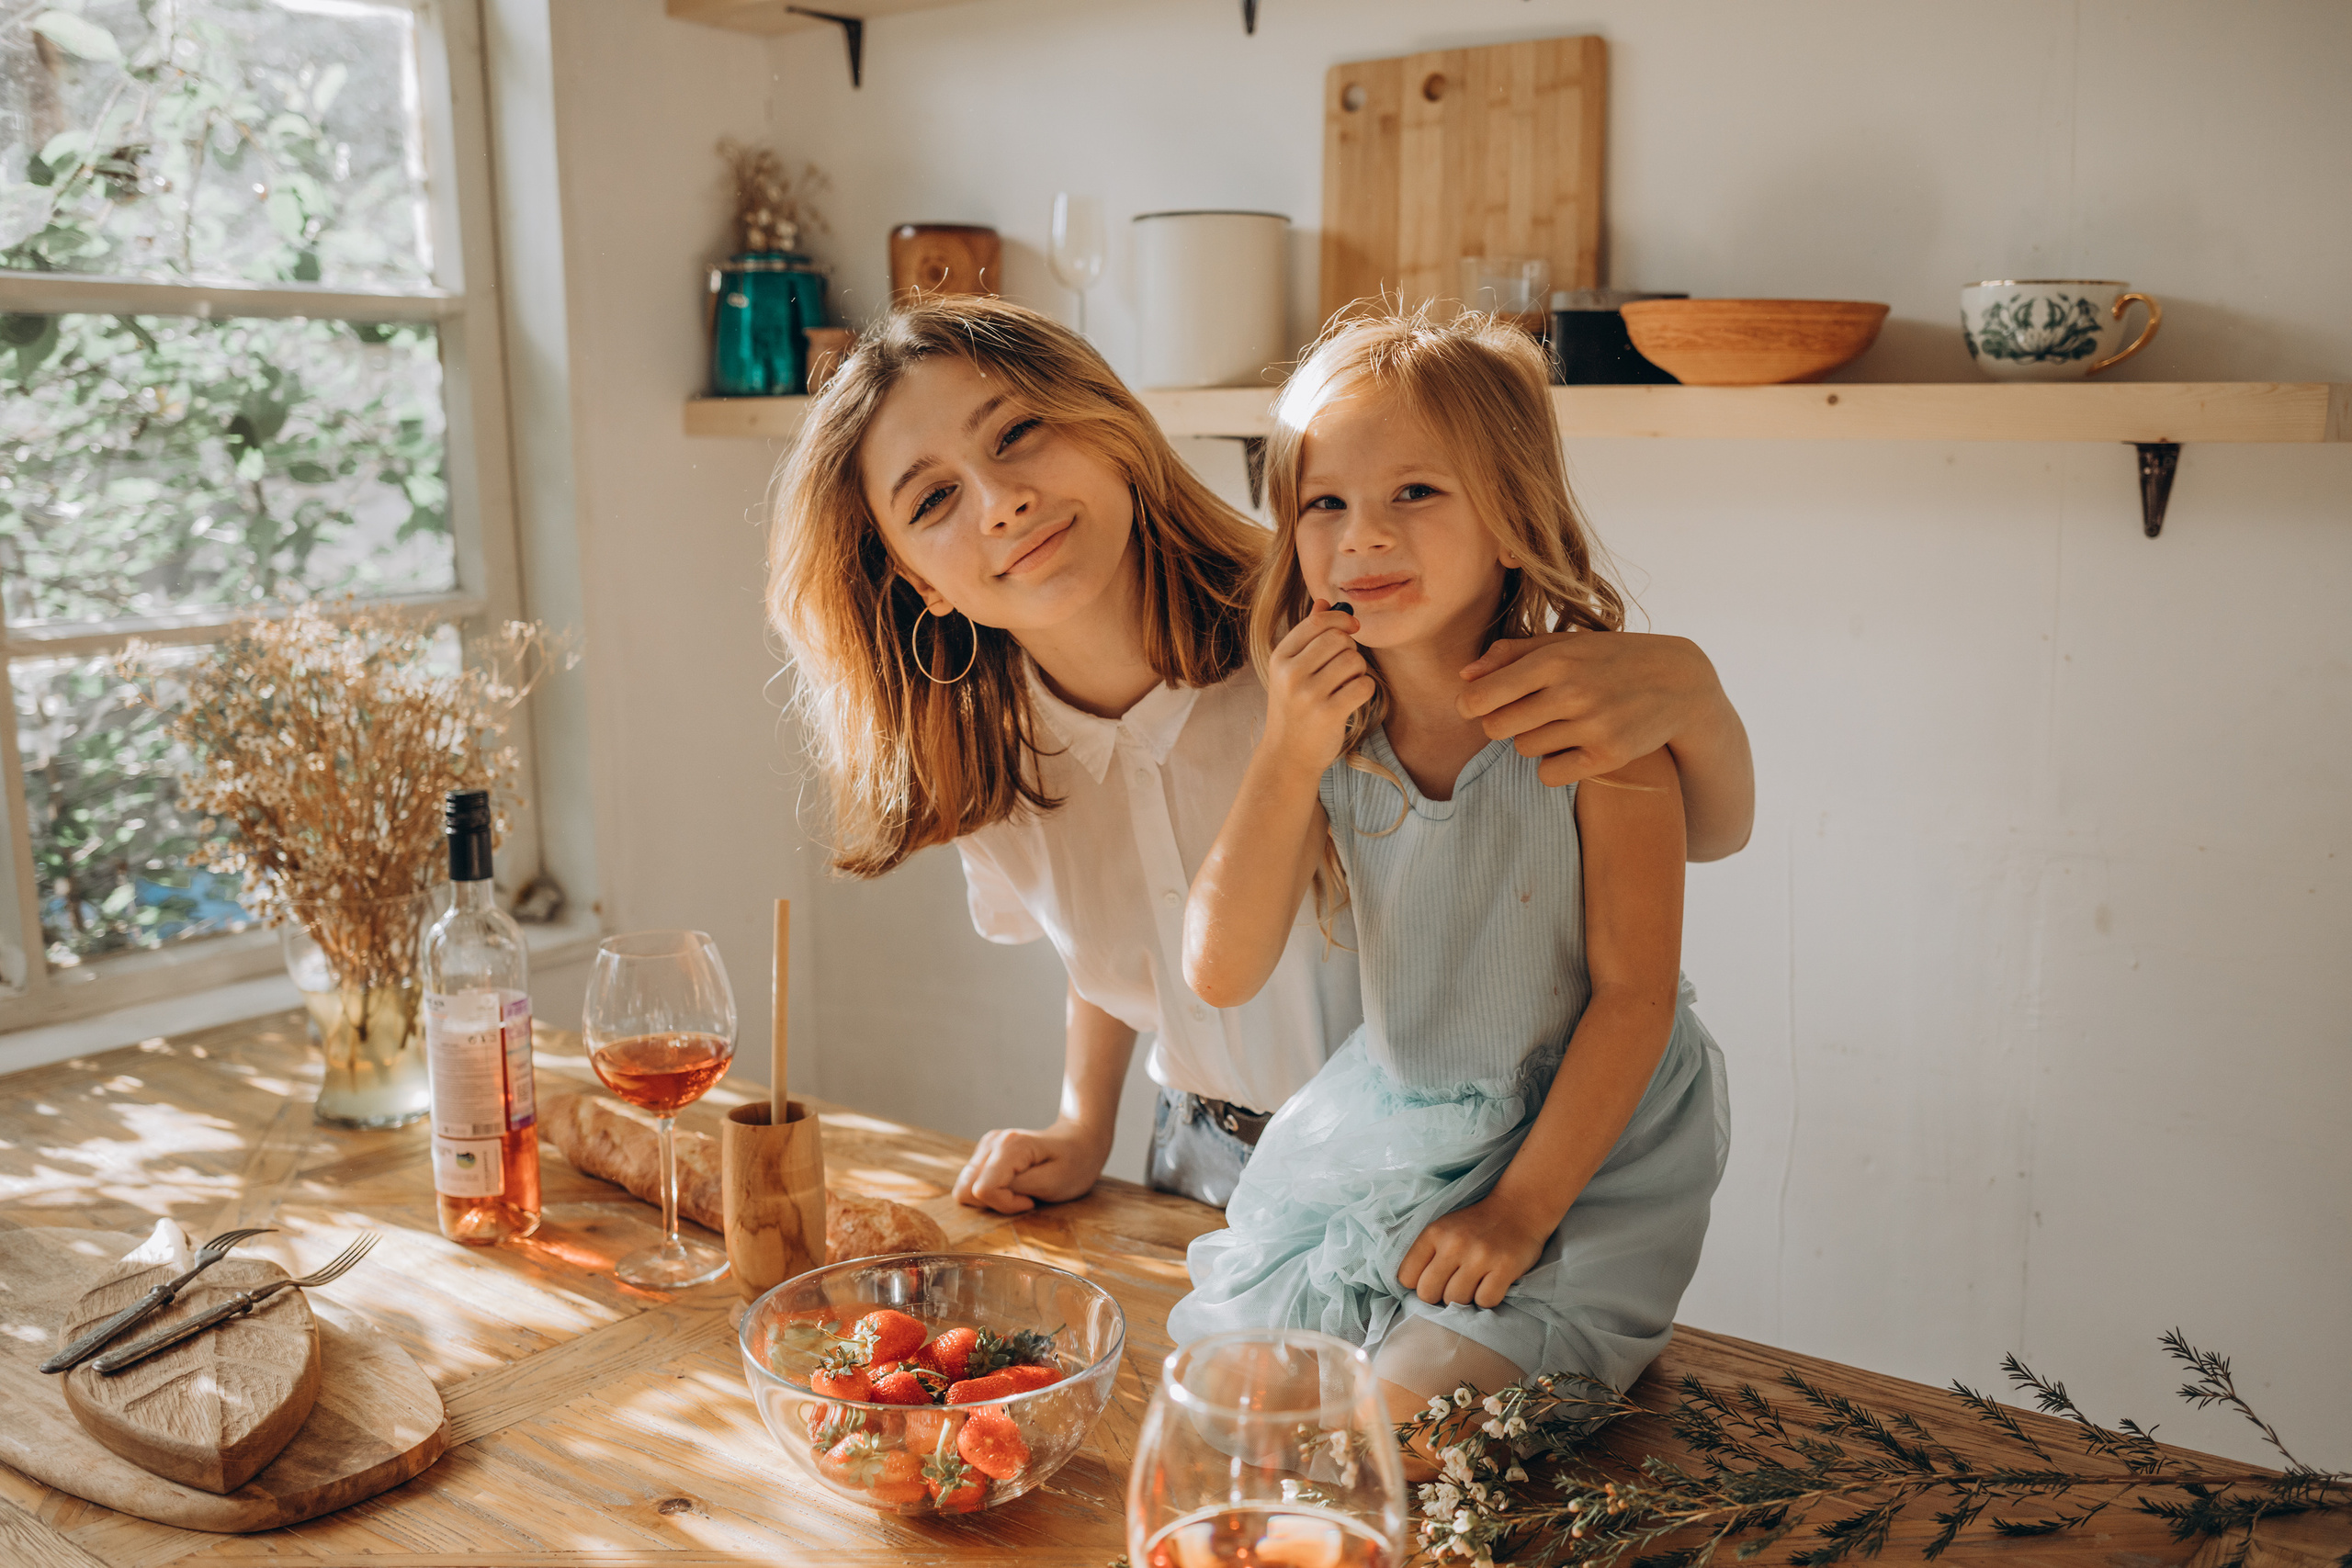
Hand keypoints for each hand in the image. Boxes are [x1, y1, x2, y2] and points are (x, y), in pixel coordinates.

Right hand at [951, 1118, 1110, 1213]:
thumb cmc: (1074, 1164)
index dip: (1005, 1204)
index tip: (1030, 1200)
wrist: (1080, 1141)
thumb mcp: (1054, 1182)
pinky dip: (991, 1192)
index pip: (983, 1190)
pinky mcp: (985, 1153)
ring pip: (965, 1188)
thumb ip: (1017, 1188)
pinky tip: (1015, 1185)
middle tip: (1024, 1197)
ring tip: (1022, 1190)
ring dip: (992, 1198)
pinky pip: (972, 1183)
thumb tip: (984, 1193)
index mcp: (1009, 1146)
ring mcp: (986, 1146)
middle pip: (965, 1190)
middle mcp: (992, 1142)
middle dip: (993, 1204)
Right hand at [1262, 602, 1373, 774]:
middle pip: (1339, 639)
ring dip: (1358, 671)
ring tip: (1345, 685)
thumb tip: (1325, 602)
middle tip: (1343, 668)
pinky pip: (1363, 685)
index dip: (1340, 618)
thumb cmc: (1293, 708)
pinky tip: (1351, 699)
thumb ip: (1307, 635)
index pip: (1317, 623)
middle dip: (1350, 649)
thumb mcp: (1290, 670)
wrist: (1287, 755)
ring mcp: (1308, 694)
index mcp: (1280, 657)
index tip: (1352, 626)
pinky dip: (1364, 690)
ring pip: (1354, 661)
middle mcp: (1290, 673)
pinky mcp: (1328, 713)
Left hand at [1397, 1193, 1552, 1308]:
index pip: (1406, 1277)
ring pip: (1456, 1300)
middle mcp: (1454, 1244)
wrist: (1517, 1209)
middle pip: (1428, 1294)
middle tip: (1453, 1285)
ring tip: (1474, 1282)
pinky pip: (1485, 1301)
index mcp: (1434, 1233)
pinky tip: (1490, 1283)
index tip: (1432, 1280)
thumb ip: (1424, 1254)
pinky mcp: (1505, 1267)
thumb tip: (1411, 1290)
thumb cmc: (1475, 1225)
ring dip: (1464, 1298)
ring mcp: (1480, 1256)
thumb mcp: (1442, 1229)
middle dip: (1438, 1295)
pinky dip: (1486, 1298)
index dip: (1418, 1284)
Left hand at [1458, 630, 1716, 786]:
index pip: (1482, 697)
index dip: (1471, 704)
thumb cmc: (1611, 658)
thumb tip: (1464, 676)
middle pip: (1496, 728)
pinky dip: (1553, 765)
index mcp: (1554, 660)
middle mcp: (1571, 693)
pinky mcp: (1607, 756)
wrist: (1680, 682)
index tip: (1478, 704)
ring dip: (1533, 740)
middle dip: (1501, 723)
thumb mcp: (1566, 644)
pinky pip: (1549, 774)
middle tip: (1522, 714)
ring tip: (1560, 723)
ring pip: (1524, 749)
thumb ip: (1511, 654)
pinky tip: (1572, 746)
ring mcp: (1591, 726)